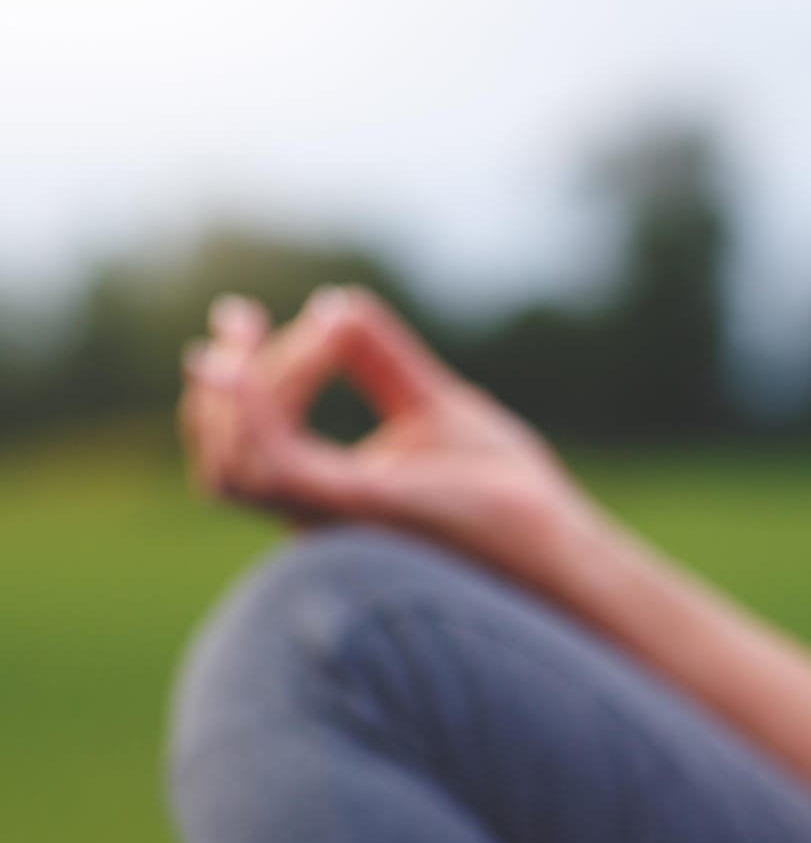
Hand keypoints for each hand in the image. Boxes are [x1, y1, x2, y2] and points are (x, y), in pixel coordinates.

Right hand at [179, 286, 607, 594]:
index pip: (254, 443)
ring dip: (241, 390)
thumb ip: (380, 360)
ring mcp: (332, 518)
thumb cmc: (505, 489)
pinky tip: (245, 366)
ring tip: (250, 331)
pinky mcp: (360, 509)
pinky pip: (275, 465)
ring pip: (237, 461)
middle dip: (221, 387)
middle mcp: (317, 515)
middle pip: (225, 456)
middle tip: (233, 318)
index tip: (239, 316)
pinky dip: (253, 413)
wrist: (557, 539)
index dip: (236, 384)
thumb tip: (336, 303)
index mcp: (330, 496)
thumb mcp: (433, 404)